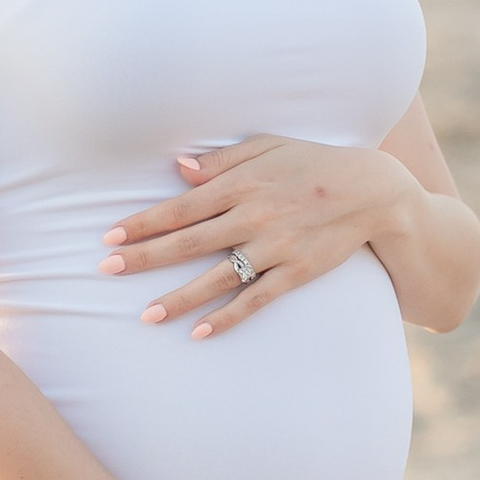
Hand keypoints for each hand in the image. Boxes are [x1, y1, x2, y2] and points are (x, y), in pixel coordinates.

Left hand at [102, 134, 411, 337]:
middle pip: (188, 241)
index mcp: (242, 183)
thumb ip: (223, 159)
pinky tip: (198, 332)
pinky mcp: (296, 272)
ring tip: (145, 315)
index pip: (182, 206)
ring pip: (217, 276)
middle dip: (145, 257)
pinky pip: (255, 299)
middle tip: (106, 271)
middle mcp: (254, 216)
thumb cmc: (313, 163)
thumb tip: (180, 168)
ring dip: (179, 296)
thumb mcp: (269, 147)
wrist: (373, 190)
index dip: (145, 222)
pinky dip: (227, 317)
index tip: (111, 235)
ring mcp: (275, 247)